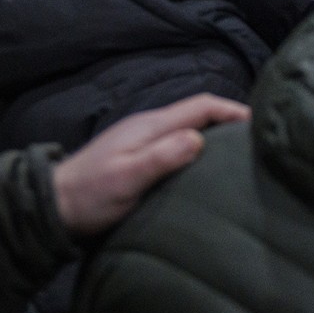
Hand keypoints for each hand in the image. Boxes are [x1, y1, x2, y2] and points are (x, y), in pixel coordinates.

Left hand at [52, 93, 250, 237]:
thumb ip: (161, 158)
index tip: (261, 124)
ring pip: (191, 130)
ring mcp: (144, 142)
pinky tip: (209, 171)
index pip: (202, 106)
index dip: (233, 110)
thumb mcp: (127, 179)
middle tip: (259, 143)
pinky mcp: (141, 158)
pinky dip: (201, 151)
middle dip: (231, 122)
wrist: (53, 207)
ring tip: (242, 158)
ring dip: (217, 137)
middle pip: (199, 115)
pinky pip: (180, 145)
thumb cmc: (90, 195)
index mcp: (151, 126)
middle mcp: (150, 127)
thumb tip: (199, 139)